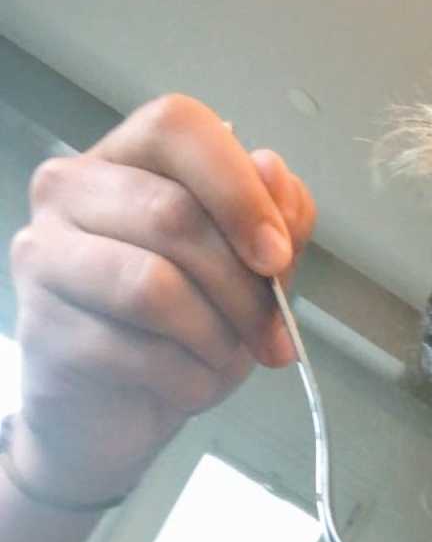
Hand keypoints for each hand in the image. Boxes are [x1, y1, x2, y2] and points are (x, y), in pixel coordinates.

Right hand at [8, 94, 315, 501]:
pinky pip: (138, 352)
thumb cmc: (178, 332)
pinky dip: (188, 380)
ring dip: (214, 338)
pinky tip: (189, 385)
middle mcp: (70, 189)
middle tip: (271, 338)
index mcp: (126, 158)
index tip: (277, 257)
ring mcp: (45, 255)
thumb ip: (273, 220)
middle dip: (243, 290)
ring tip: (223, 362)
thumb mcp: (246, 273)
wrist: (112, 414)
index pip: (178, 127)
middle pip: (174, 215)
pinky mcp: (43, 326)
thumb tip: (274, 174)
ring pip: (154, 286)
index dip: (239, 189)